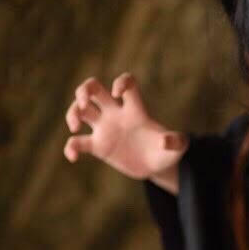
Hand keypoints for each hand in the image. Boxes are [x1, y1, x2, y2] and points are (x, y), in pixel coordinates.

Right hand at [63, 74, 187, 186]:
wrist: (156, 167)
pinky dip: (70, 148)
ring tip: (75, 127)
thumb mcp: (178, 148)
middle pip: (94, 88)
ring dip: (72, 113)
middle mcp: (116, 114)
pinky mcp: (98, 146)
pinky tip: (72, 158)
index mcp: (135, 109)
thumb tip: (165, 142)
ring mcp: (105, 129)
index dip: (120, 82)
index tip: (118, 93)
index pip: (126, 83)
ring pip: (80, 110)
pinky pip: (77, 143)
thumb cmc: (167, 153)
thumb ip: (177, 142)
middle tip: (83, 103)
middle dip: (83, 90)